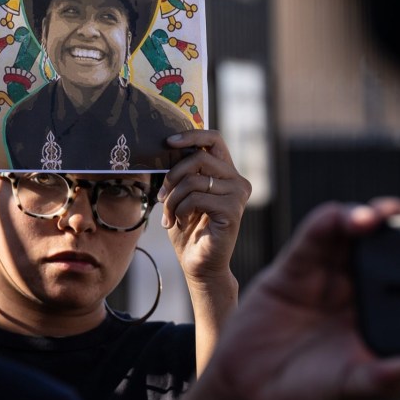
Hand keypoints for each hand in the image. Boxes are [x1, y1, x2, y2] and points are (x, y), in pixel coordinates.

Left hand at [156, 129, 249, 285]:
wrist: (199, 264)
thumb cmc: (188, 230)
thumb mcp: (180, 196)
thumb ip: (181, 174)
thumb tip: (167, 148)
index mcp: (225, 173)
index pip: (214, 140)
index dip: (192, 135)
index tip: (168, 141)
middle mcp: (237, 180)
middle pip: (199, 157)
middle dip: (172, 175)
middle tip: (161, 197)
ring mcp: (237, 195)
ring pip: (193, 180)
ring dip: (173, 199)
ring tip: (170, 215)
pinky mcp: (233, 210)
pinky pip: (196, 198)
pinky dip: (180, 210)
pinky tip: (180, 223)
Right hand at [202, 198, 399, 399]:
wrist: (247, 396)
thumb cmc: (306, 397)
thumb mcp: (352, 390)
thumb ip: (382, 378)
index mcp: (378, 318)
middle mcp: (354, 293)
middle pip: (380, 248)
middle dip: (396, 228)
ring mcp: (322, 279)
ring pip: (347, 237)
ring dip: (362, 218)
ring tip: (375, 218)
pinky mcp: (290, 272)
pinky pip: (310, 242)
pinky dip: (325, 224)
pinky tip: (337, 218)